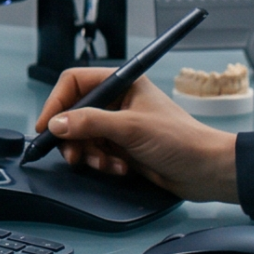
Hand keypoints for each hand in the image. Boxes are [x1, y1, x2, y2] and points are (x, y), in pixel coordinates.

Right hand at [35, 66, 238, 200]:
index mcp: (122, 83)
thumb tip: (57, 124)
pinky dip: (103, 163)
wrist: (206, 170)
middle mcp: (118, 101)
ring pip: (84, 137)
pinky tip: (121, 168)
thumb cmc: (180, 139)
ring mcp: (120, 125)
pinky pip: (97, 153)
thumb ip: (90, 123)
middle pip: (75, 113)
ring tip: (107, 164)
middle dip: (74, 137)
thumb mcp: (130, 128)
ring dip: (91, 154)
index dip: (57, 103)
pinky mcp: (123, 147)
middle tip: (74, 154)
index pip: (75, 83)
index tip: (47, 126)